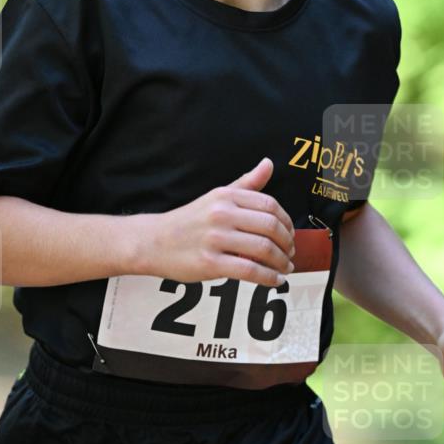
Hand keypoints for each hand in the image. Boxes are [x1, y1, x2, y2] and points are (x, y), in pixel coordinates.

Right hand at [146, 157, 295, 285]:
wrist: (153, 242)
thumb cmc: (188, 221)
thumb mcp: (216, 197)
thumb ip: (246, 184)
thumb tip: (268, 164)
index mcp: (225, 196)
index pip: (270, 205)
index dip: (287, 222)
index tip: (290, 234)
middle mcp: (221, 214)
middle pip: (270, 227)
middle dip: (287, 243)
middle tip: (289, 253)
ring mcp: (215, 239)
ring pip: (263, 250)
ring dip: (281, 262)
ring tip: (284, 268)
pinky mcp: (210, 263)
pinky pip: (249, 271)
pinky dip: (268, 277)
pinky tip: (274, 280)